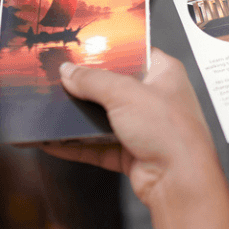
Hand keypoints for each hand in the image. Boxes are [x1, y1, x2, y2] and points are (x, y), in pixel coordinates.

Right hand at [42, 49, 215, 205]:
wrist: (179, 180)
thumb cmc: (171, 130)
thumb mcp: (126, 93)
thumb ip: (94, 80)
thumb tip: (69, 71)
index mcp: (164, 73)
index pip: (134, 53)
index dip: (109, 50)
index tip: (81, 49)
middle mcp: (155, 98)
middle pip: (114, 86)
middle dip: (86, 86)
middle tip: (57, 79)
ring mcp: (143, 127)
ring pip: (103, 117)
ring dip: (78, 117)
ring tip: (48, 108)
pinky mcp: (130, 153)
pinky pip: (97, 145)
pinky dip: (75, 144)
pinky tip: (52, 140)